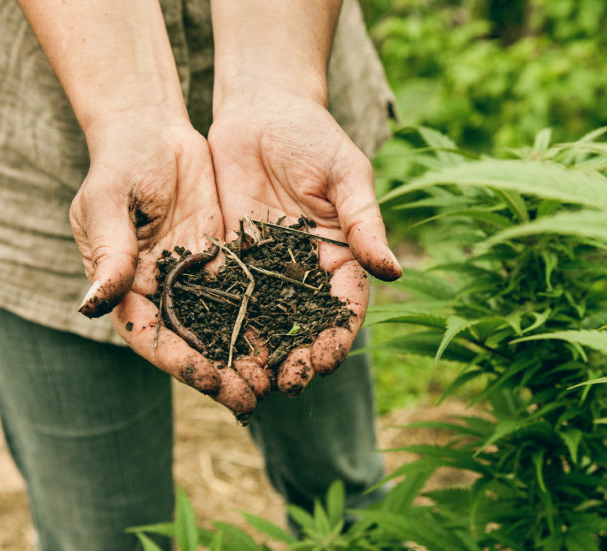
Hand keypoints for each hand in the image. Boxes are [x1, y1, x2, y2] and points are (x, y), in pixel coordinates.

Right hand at [71, 112, 258, 414]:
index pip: (153, 338)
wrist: (154, 130)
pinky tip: (290, 340)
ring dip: (247, 358)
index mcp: (126, 288)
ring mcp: (195, 281)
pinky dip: (265, 321)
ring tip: (276, 381)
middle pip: (192, 345)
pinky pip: (247, 298)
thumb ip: (108, 253)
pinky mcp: (223, 264)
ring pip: (222, 329)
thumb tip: (92, 304)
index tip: (211, 381)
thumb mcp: (109, 202)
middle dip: (221, 374)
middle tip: (252, 398)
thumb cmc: (120, 162)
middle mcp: (162, 294)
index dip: (181, 363)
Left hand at [209, 91, 402, 394]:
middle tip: (286, 385)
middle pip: (305, 325)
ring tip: (250, 383)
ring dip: (260, 354)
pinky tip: (213, 350)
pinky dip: (223, 326)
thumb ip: (363, 224)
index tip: (326, 360)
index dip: (338, 337)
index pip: (344, 308)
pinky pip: (228, 297)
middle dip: (298, 358)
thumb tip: (393, 271)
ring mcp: (268, 268)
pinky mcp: (232, 257)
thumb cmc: (313, 136)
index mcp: (342, 257)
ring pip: (266, 321)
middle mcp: (306, 271)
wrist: (260, 108)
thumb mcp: (345, 176)